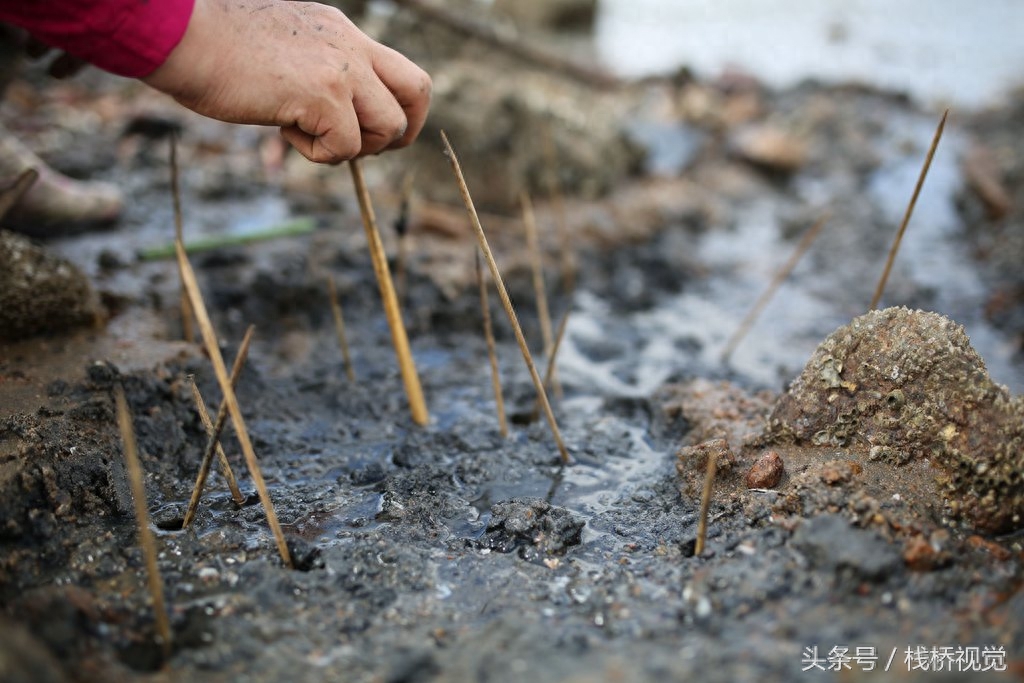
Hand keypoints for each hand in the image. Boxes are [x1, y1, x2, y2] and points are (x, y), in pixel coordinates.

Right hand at [143, 0, 430, 163]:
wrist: (179, 36)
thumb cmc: (215, 50)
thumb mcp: (284, 53)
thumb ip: (319, 76)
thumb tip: (337, 121)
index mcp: (342, 32)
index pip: (403, 71)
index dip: (400, 109)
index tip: (371, 131)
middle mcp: (350, 44)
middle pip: (419, 93)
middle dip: (400, 133)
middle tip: (361, 146)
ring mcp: (341, 67)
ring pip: (389, 127)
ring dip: (353, 147)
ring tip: (305, 133)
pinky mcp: (323, 94)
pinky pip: (347, 147)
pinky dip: (319, 155)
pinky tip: (284, 133)